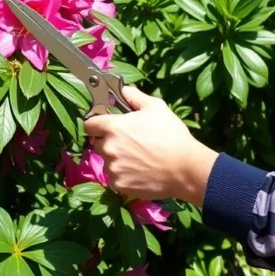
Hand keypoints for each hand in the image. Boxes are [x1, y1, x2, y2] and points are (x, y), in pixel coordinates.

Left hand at [83, 86, 217, 206]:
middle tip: (130, 143)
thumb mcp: (156, 108)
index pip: (89, 124)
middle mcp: (107, 148)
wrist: (185, 168)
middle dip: (110, 142)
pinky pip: (115, 179)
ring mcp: (112, 168)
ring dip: (117, 161)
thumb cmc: (171, 135)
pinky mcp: (119, 185)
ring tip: (138, 160)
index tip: (107, 127)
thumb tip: (123, 90)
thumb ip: (135, 97)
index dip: (97, 124)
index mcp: (112, 127)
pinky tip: (140, 173)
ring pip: (107, 162)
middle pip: (98, 144)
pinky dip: (124, 177)